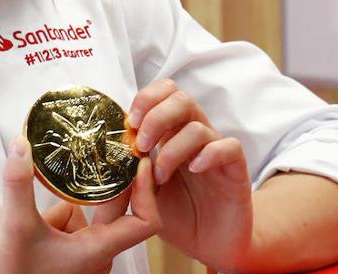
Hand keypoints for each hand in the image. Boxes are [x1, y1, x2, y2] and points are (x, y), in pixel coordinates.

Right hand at [0, 137, 161, 273]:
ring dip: (65, 202)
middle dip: (100, 181)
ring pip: (84, 214)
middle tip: (95, 149)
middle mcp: (96, 255)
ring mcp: (80, 256)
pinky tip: (33, 223)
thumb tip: (21, 144)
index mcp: (97, 251)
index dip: (147, 192)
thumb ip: (19, 183)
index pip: (145, 222)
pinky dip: (54, 214)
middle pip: (112, 209)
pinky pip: (69, 224)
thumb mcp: (14, 227)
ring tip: (39, 211)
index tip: (138, 163)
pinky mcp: (66, 255)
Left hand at [128, 78, 253, 271]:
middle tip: (141, 145)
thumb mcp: (143, 193)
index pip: (164, 93)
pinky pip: (230, 146)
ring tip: (160, 175)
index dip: (146, 99)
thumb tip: (101, 156)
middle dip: (156, 116)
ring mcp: (216, 151)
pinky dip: (209, 154)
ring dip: (172, 148)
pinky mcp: (236, 170)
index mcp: (172, 133)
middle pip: (180, 99)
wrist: (209, 244)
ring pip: (198, 125)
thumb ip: (127, 173)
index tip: (129, 123)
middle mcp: (195, 136)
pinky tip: (194, 169)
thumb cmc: (176, 215)